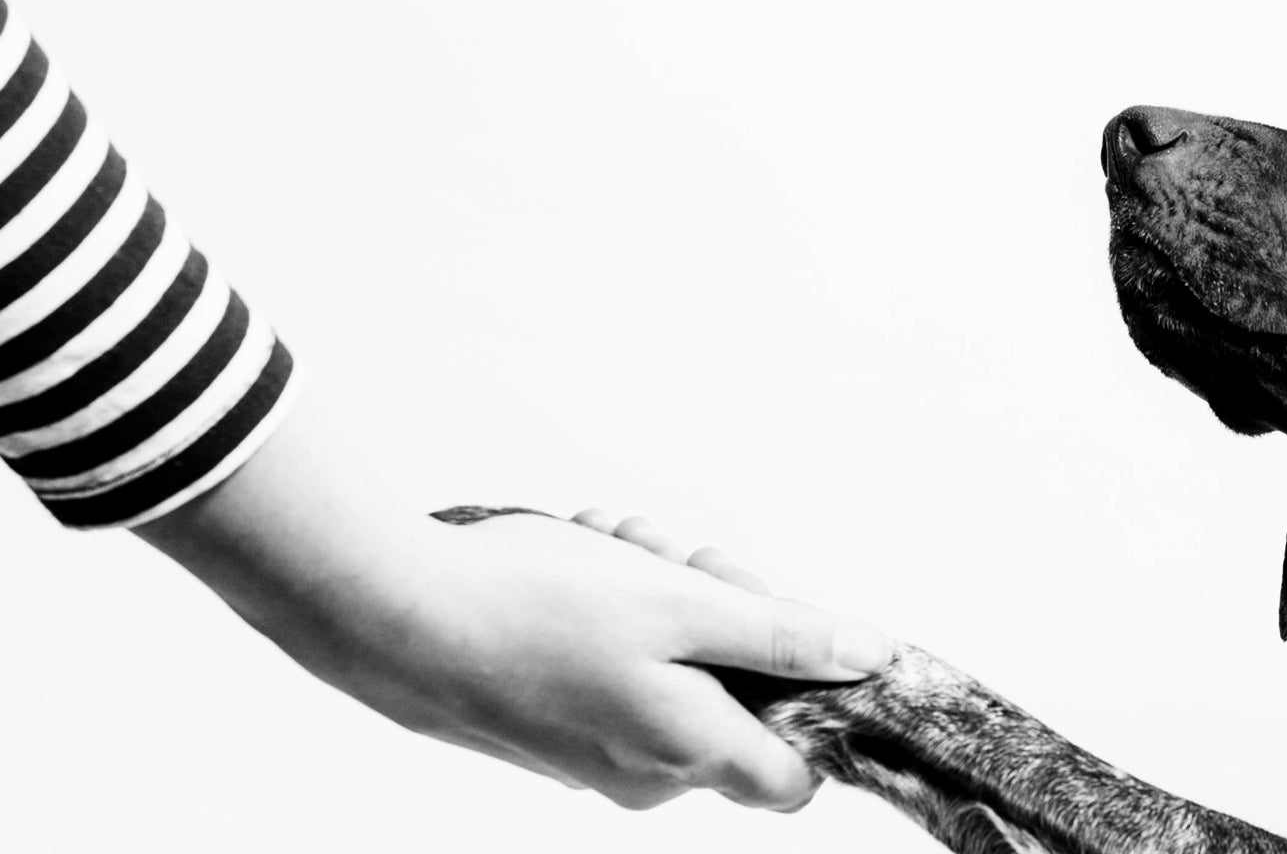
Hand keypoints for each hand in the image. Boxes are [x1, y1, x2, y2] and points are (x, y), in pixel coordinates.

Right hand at [136, 394, 892, 810]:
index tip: (788, 626)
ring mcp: (597, 753)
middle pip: (739, 694)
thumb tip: (869, 660)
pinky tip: (583, 555)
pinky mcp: (557, 723)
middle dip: (722, 606)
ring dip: (663, 590)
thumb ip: (783, 638)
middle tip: (678, 553)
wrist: (388, 616)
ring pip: (678, 663)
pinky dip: (616, 606)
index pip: (800, 773)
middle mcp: (648, 775)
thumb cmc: (530, 608)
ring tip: (614, 542)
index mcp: (690, 756)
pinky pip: (622, 664)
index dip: (812, 697)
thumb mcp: (681, 606)